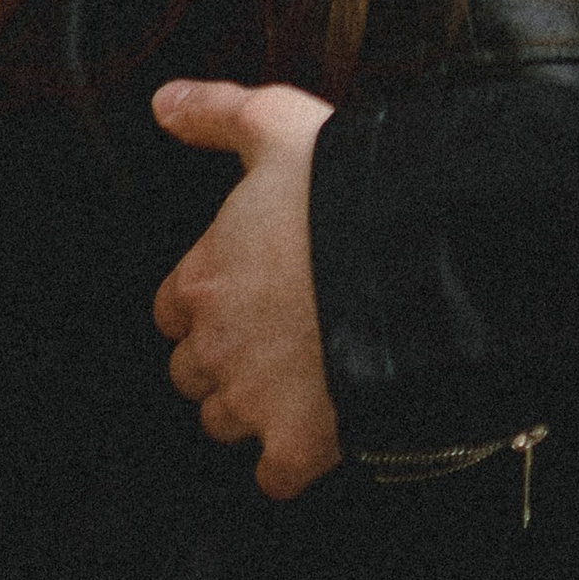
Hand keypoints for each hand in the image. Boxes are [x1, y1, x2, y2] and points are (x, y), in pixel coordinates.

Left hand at [151, 80, 342, 495]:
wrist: (414, 254)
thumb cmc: (345, 188)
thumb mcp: (277, 124)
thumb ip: (216, 112)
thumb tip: (164, 102)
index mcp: (202, 277)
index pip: (173, 309)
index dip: (208, 303)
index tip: (245, 293)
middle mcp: (215, 344)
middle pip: (193, 372)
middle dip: (227, 360)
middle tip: (279, 338)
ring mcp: (255, 399)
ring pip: (225, 422)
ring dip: (254, 409)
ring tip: (302, 382)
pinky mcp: (298, 443)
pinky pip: (274, 477)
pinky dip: (291, 463)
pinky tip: (319, 434)